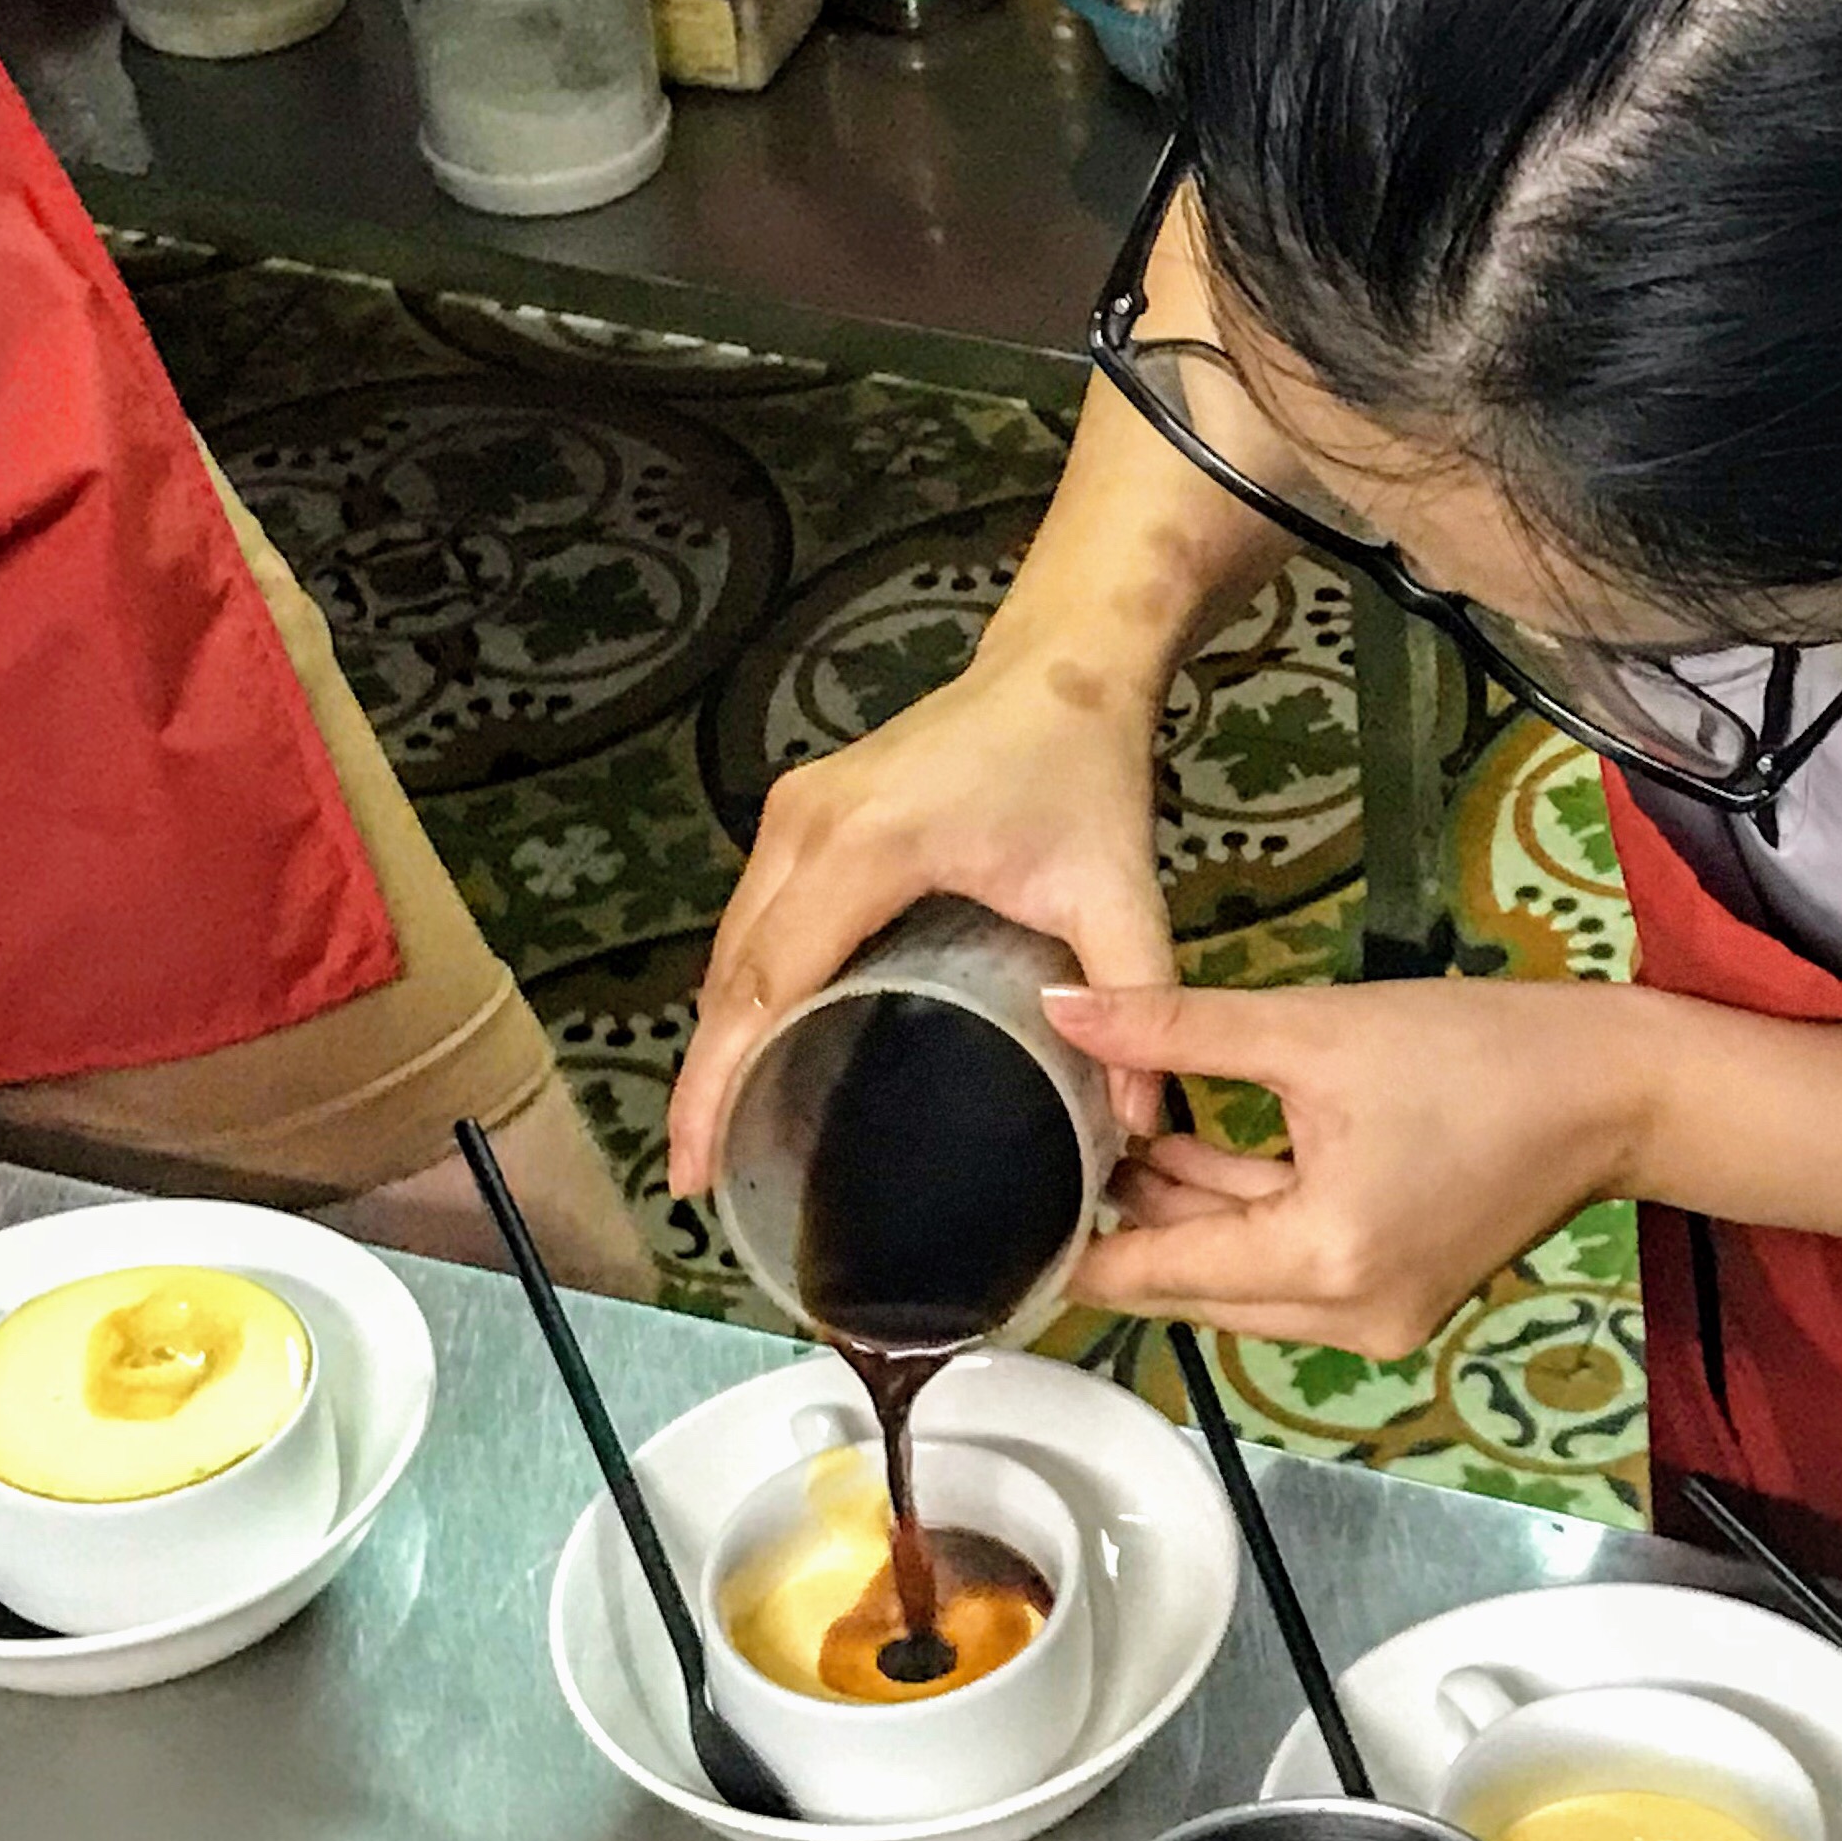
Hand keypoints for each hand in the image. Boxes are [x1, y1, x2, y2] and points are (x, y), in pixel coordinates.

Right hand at [665, 643, 1175, 1195]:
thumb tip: (1140, 1122)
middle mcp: (805, 826)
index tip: (700, 1170)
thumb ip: (1133, 996)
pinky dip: (746, 986)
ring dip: (721, 1033)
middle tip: (703, 1176)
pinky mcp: (800, 810)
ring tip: (720, 1130)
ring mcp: (792, 812)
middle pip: (732, 973)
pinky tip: (757, 1044)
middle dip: (707, 1078)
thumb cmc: (1084, 768)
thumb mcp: (1119, 887)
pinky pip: (753, 915)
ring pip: (732, 944)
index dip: (726, 1081)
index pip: (770, 983)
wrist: (1063, 663)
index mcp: (866, 847)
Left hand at [1047, 977, 1660, 1359]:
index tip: (998, 1223)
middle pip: (1194, 1286)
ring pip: (1240, 1275)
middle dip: (1120, 1227)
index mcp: (1321, 1261)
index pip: (1157, 1273)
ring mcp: (1376, 1314)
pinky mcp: (1397, 1290)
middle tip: (1036, 1163)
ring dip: (1181, 1215)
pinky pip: (1290, 1264)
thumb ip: (1176, 1028)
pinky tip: (1183, 1155)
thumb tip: (1062, 1009)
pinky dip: (1243, 1215)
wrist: (1617, 1085)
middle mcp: (1345, 1316)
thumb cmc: (1481, 1052)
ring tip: (1098, 1144)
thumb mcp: (1315, 1029)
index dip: (1073, 1248)